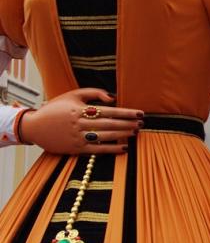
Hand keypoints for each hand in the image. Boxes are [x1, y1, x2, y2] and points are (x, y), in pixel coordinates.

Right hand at [20, 88, 142, 154]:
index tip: (139, 113)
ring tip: (135, 132)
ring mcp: (78, 137)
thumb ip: (93, 93)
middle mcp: (80, 124)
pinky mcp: (75, 149)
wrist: (34, 126)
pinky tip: (123, 148)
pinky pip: (97, 150)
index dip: (125, 112)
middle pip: (109, 124)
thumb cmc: (54, 108)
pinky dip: (111, 149)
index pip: (108, 111)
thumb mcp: (72, 94)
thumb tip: (112, 98)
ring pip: (105, 137)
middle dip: (127, 124)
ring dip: (122, 135)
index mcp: (80, 109)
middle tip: (141, 123)